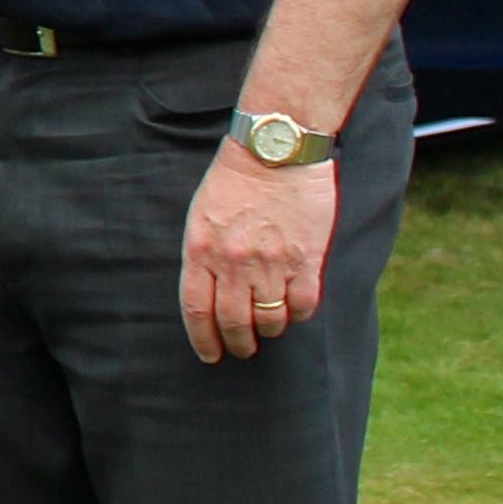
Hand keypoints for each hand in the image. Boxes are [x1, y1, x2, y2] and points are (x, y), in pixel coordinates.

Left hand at [178, 144, 333, 361]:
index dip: (203, 339)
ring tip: (269, 326)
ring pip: (270, 319)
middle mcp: (233, 262)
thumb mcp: (201, 215)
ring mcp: (271, 263)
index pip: (197, 310)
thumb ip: (204, 255)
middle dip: (238, 343)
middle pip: (233, 322)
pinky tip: (295, 308)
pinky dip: (298, 314)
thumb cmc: (235, 180)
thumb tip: (210, 295)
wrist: (275, 149)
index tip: (210, 354)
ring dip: (269, 329)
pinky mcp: (305, 259)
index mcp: (201, 250)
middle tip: (243, 349)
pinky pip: (303, 305)